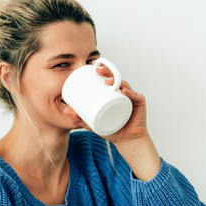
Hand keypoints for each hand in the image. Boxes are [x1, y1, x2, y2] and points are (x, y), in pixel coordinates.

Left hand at [64, 61, 160, 180]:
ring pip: (125, 85)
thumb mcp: (92, 124)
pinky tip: (124, 91)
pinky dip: (131, 93)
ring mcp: (132, 97)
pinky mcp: (140, 103)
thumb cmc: (111, 130)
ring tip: (108, 82)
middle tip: (98, 71)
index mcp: (113, 93)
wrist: (126, 141)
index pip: (108, 77)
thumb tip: (66, 110)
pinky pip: (136, 96)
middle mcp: (123, 92)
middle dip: (107, 71)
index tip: (92, 65)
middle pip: (116, 78)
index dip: (102, 69)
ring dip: (117, 81)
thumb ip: (79, 119)